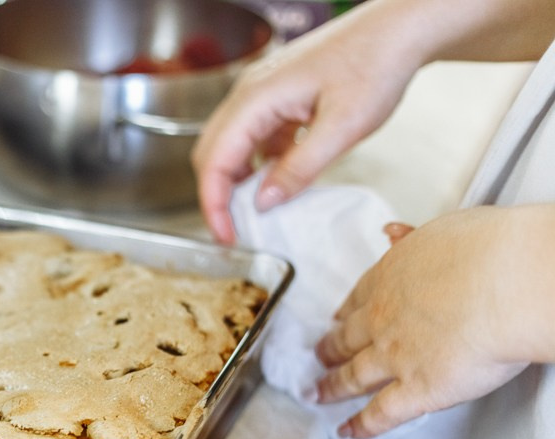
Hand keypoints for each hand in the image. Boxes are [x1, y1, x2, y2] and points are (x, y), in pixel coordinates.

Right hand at [191, 5, 420, 242]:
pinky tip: (279, 179)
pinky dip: (257, 165)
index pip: (214, 160)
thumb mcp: (343, 126)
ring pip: (229, 146)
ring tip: (257, 211)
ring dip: (236, 181)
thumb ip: (299, 168)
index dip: (214, 204)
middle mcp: (250, 92)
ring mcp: (261, 93)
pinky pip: (253, 138)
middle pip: (211, 153)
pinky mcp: (277, 98)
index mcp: (257, 97)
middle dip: (217, 196)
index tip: (226, 235)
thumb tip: (264, 202)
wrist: (399, 30)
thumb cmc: (376, 63)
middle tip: (236, 230)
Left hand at [313, 207, 549, 438]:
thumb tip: (392, 233)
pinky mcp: (417, 389)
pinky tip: (348, 431)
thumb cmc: (489, 250)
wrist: (508, 282)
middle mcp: (383, 319)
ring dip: (334, 387)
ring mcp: (395, 357)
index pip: (358, 299)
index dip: (345, 313)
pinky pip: (381, 413)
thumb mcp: (440, 231)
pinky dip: (361, 425)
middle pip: (347, 338)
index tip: (336, 319)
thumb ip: (412, 239)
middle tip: (319, 356)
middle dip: (330, 349)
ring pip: (354, 376)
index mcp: (389, 279)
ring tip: (320, 394)